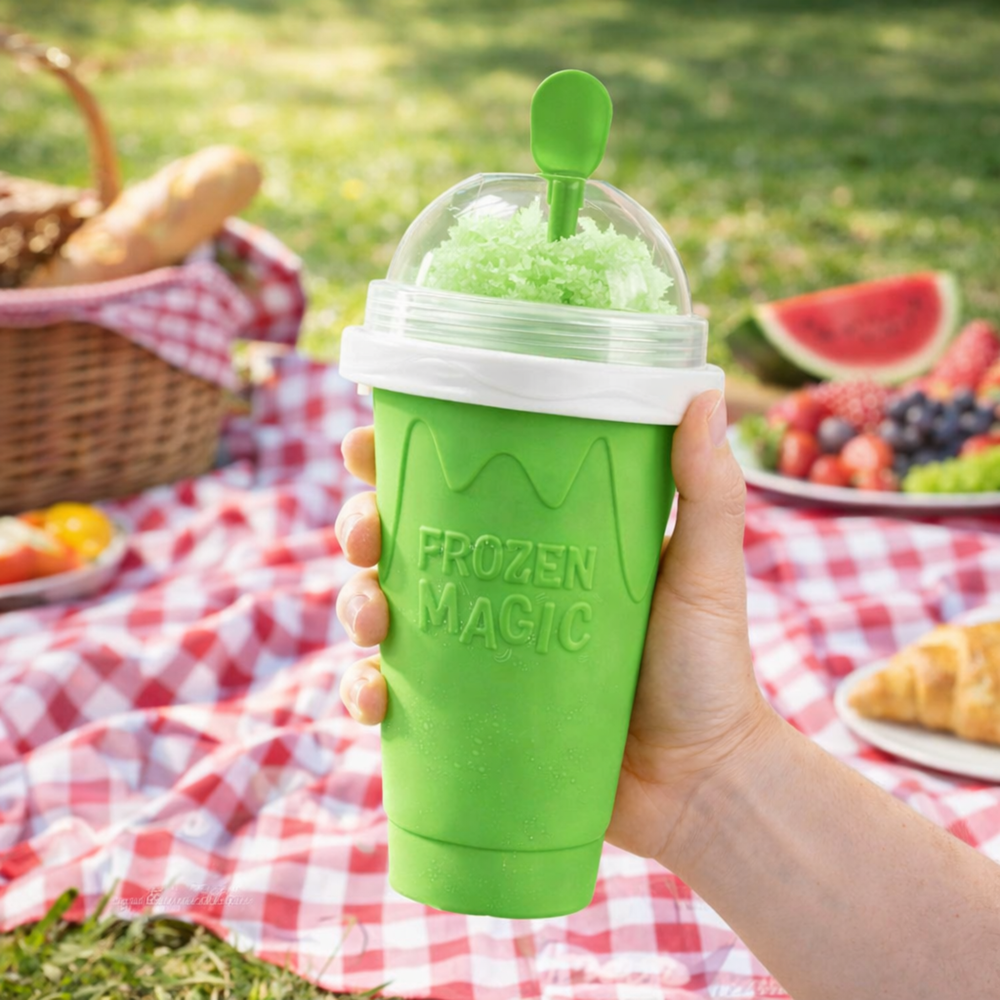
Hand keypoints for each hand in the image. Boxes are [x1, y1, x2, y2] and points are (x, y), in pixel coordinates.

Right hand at [335, 392, 777, 863]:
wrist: (702, 781)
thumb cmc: (706, 667)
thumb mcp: (703, 568)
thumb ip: (706, 489)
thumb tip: (701, 389)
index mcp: (536, 543)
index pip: (456, 489)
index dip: (399, 463)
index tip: (364, 445)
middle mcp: (496, 592)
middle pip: (401, 545)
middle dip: (361, 528)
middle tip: (364, 534)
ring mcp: (477, 656)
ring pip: (385, 616)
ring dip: (354, 605)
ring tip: (371, 613)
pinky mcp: (465, 720)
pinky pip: (396, 701)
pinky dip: (365, 694)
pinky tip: (372, 694)